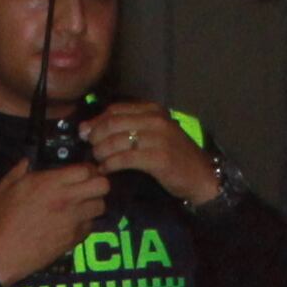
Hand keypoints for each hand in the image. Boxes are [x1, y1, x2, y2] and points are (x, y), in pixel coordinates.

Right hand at [0, 151, 117, 282]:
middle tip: (89, 186)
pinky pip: (90, 226)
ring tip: (82, 205)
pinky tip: (73, 222)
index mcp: (50, 183)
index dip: (88, 169)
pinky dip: (85, 223)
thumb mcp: (5, 187)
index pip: (86, 169)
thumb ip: (19, 171)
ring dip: (94, 203)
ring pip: (101, 206)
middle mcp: (66, 200)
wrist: (4, 253)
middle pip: (102, 186)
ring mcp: (73, 220)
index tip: (84, 172)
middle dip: (99, 183)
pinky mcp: (74, 238)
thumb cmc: (2, 220)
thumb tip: (26, 162)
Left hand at [77, 102, 221, 205]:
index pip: (115, 110)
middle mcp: (156, 120)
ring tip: (97, 160)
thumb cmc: (174, 156)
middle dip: (96, 136)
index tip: (86, 133)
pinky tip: (106, 169)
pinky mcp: (158, 158)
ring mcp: (158, 138)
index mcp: (153, 110)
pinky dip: (111, 164)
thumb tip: (90, 128)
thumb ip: (128, 127)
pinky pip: (125, 158)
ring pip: (117, 140)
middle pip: (113, 123)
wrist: (200, 176)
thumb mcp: (154, 134)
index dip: (96, 121)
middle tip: (90, 148)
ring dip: (101, 152)